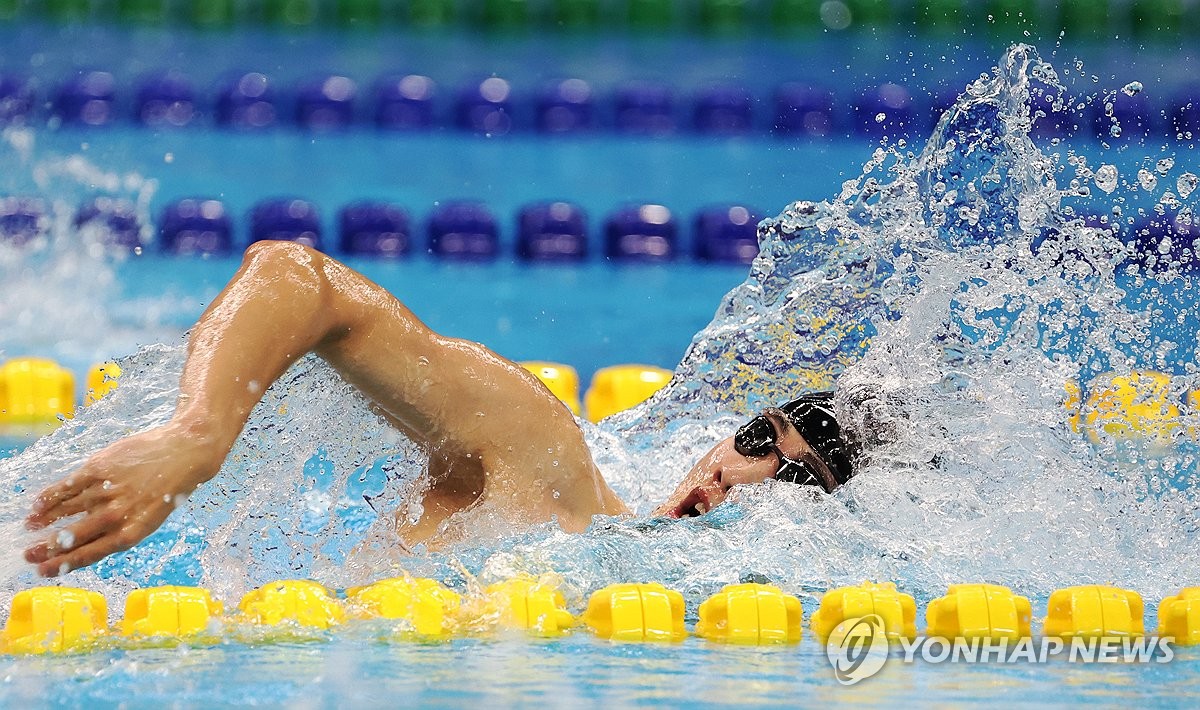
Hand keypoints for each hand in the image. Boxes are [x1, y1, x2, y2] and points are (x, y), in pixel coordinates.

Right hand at [24, 422, 222, 576]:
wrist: (184, 453)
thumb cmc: (166, 489)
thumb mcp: (148, 518)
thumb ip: (118, 529)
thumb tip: (85, 542)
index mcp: (131, 533)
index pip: (89, 554)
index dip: (63, 564)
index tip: (42, 571)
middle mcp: (117, 515)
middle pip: (73, 536)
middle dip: (46, 548)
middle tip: (28, 554)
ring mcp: (107, 491)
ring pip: (67, 510)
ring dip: (44, 520)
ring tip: (30, 526)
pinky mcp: (100, 467)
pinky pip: (68, 486)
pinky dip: (51, 496)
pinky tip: (38, 504)